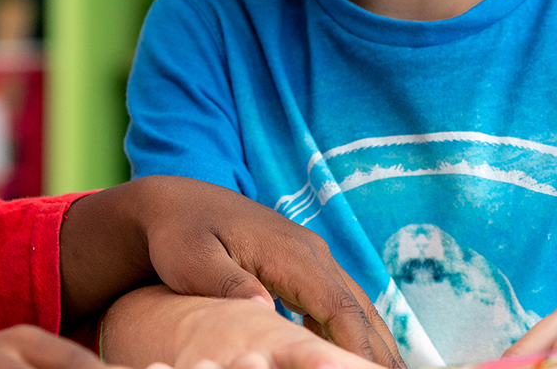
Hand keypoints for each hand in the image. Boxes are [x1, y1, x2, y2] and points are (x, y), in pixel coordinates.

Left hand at [60, 177, 399, 368]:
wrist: (175, 203)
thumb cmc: (179, 234)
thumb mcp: (191, 259)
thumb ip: (226, 283)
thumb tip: (263, 308)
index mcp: (291, 252)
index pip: (338, 306)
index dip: (356, 345)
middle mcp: (312, 254)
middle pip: (360, 309)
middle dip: (381, 351)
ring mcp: (312, 259)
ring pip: (358, 306)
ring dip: (376, 343)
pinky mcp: (305, 268)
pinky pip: (341, 303)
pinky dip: (357, 332)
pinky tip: (358, 359)